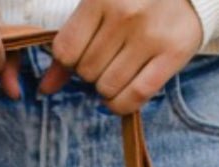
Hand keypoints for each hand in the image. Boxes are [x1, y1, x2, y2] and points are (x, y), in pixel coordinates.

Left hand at [36, 0, 204, 114]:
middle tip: (104, 61)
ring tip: (114, 73)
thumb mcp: (99, 8)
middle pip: (87, 71)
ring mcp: (151, 35)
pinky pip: (135, 97)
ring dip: (105, 90)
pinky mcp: (172, 54)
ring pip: (107, 88)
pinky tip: (118, 97)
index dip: (68, 62)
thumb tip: (45, 89)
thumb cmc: (135, 1)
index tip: (81, 54)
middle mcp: (126, 14)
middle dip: (89, 74)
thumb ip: (71, 43)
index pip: (66, 50)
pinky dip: (120, 105)